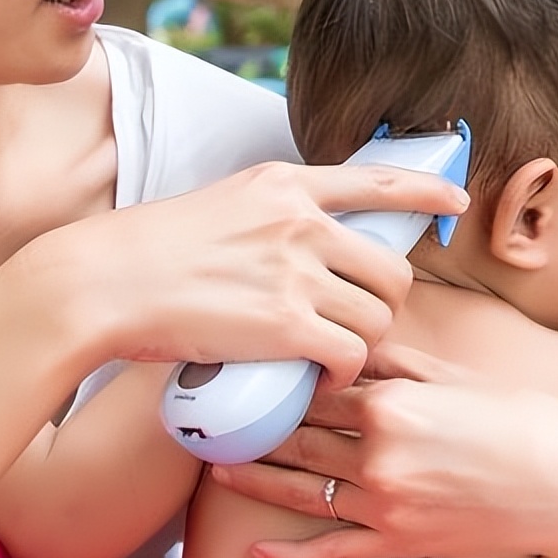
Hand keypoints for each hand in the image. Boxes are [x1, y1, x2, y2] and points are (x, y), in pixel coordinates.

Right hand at [35, 162, 469, 388]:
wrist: (102, 281)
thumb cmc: (148, 248)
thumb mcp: (221, 204)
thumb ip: (271, 213)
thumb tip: (306, 237)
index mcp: (283, 185)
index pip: (376, 181)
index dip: (426, 190)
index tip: (454, 198)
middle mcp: (300, 221)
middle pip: (391, 268)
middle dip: (384, 303)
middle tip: (355, 321)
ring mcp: (295, 272)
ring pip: (376, 317)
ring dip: (361, 342)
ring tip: (329, 353)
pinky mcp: (285, 324)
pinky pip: (350, 355)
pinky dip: (342, 373)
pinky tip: (320, 376)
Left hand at [209, 340, 557, 557]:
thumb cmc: (517, 420)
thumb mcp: (452, 376)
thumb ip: (391, 362)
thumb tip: (345, 344)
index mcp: (391, 402)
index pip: (315, 389)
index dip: (277, 383)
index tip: (245, 372)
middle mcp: (380, 452)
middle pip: (297, 438)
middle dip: (253, 429)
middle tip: (214, 419)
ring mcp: (386, 502)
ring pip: (301, 491)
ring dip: (254, 482)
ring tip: (217, 471)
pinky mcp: (399, 543)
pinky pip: (333, 552)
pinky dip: (291, 556)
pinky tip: (257, 550)